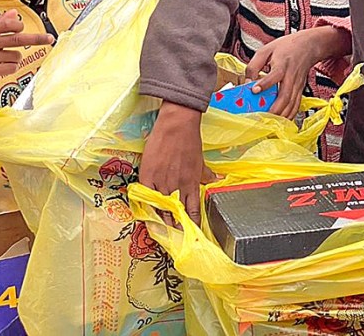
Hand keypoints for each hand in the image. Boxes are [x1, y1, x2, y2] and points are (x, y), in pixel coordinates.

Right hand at [0, 11, 53, 85]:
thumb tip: (13, 13)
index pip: (6, 23)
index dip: (18, 25)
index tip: (21, 27)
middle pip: (18, 39)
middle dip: (37, 39)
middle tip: (49, 38)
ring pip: (16, 55)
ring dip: (14, 57)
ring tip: (1, 58)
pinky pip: (12, 68)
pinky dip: (10, 67)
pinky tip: (0, 66)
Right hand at [139, 101, 204, 224]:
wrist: (177, 126)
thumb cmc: (190, 142)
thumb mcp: (200, 160)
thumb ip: (206, 174)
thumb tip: (218, 179)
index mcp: (192, 183)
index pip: (192, 209)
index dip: (191, 222)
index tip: (191, 232)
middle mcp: (177, 186)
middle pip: (175, 213)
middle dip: (174, 225)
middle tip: (173, 236)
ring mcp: (161, 182)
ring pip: (160, 208)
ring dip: (160, 220)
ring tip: (161, 230)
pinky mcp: (147, 176)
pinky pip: (145, 197)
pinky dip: (146, 206)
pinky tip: (146, 214)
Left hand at [246, 26, 349, 118]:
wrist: (309, 46)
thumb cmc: (286, 47)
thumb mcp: (266, 50)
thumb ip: (254, 66)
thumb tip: (246, 83)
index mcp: (282, 64)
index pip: (274, 75)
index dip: (264, 84)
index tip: (254, 90)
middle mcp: (291, 76)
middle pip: (285, 96)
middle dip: (274, 109)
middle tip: (262, 118)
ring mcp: (297, 84)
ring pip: (291, 104)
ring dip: (281, 115)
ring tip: (270, 124)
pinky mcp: (300, 90)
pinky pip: (296, 105)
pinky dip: (289, 115)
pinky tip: (282, 121)